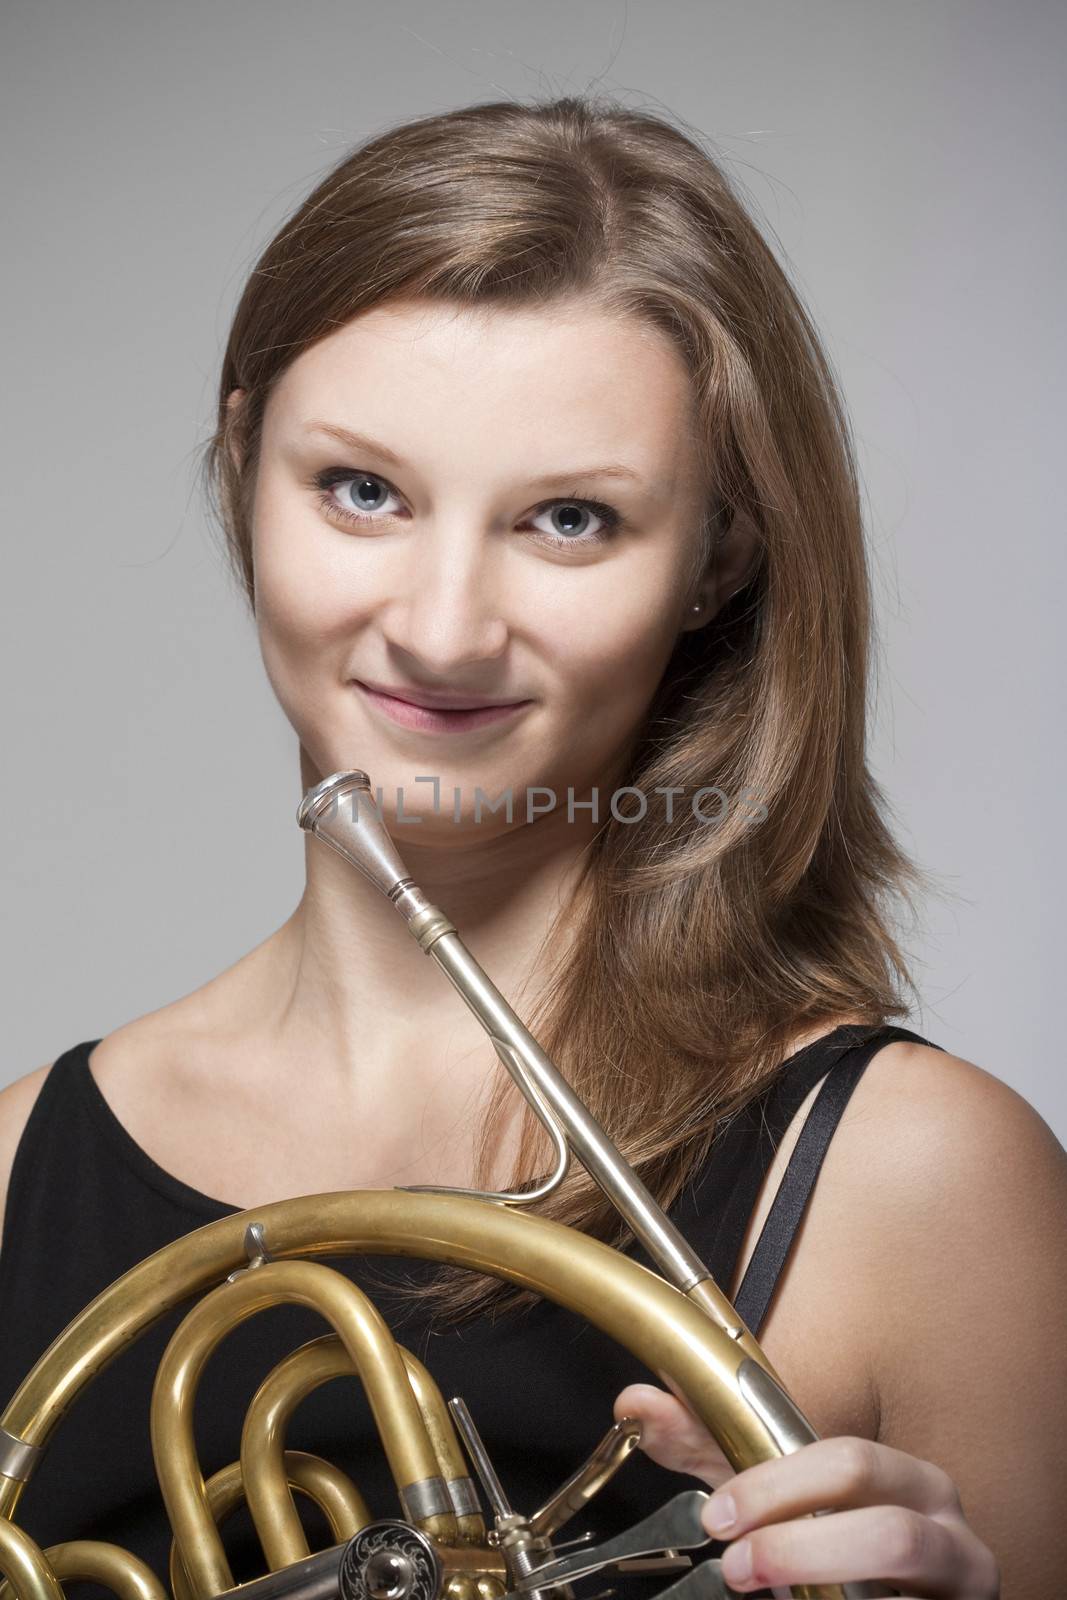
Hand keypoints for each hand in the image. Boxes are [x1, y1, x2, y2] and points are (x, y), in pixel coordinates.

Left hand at [614, 1383, 999, 1598]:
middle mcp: (948, 1530)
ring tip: (761, 1590)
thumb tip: (636, 1404)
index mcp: (909, 1480)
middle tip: (737, 1563)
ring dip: (820, 1582)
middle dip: (800, 1547)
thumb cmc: (840, 1550)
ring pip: (901, 1571)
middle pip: (885, 1529)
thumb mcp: (778, 1500)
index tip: (718, 1515)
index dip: (776, 1488)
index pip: (847, 1463)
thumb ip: (712, 1453)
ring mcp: (962, 1586)